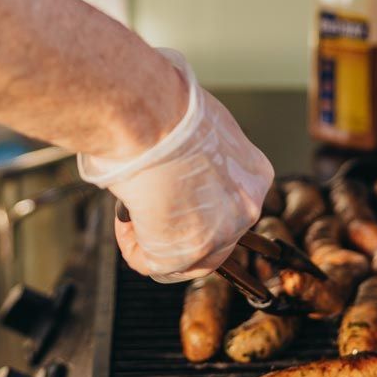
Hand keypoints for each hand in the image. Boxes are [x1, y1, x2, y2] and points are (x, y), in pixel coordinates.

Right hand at [78, 49, 273, 280]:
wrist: (149, 115)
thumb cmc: (162, 111)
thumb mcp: (192, 132)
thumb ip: (193, 159)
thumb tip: (170, 170)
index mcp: (252, 173)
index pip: (226, 205)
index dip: (191, 205)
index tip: (165, 196)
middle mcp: (246, 206)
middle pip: (210, 236)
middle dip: (173, 226)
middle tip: (143, 212)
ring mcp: (222, 232)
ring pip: (184, 256)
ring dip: (152, 238)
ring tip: (130, 213)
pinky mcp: (189, 251)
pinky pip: (155, 264)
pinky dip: (133, 248)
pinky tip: (124, 222)